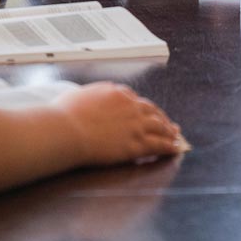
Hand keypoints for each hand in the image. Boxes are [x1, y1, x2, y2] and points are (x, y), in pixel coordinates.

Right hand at [56, 82, 188, 165]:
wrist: (67, 130)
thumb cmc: (64, 114)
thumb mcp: (77, 96)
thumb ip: (89, 97)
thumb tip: (88, 99)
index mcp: (116, 92)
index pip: (135, 99)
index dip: (142, 107)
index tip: (145, 112)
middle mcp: (130, 105)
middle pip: (151, 110)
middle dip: (161, 117)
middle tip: (168, 123)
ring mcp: (136, 124)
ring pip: (160, 126)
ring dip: (169, 131)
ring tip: (176, 136)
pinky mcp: (136, 143)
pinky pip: (160, 144)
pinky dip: (170, 145)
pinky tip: (176, 148)